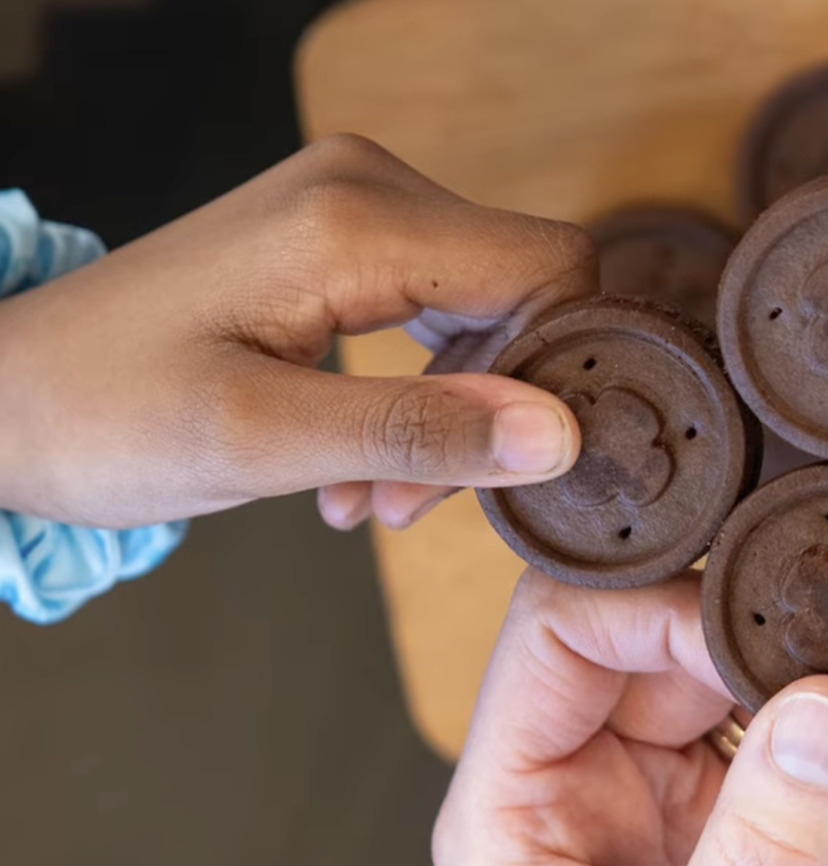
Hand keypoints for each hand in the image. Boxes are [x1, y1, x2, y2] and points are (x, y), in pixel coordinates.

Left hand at [0, 134, 588, 530]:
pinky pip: (438, 308)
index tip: (498, 467)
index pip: (547, 266)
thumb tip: (559, 433)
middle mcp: (366, 188)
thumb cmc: (99, 416)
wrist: (2, 394)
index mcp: (354, 222)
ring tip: (370, 494)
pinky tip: (362, 458)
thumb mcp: (259, 441)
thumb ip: (416, 433)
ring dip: (453, 412)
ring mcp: (354, 208)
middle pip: (521, 289)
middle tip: (403, 502)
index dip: (553, 371)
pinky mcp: (342, 240)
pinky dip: (422, 391)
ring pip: (486, 306)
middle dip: (492, 409)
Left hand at [432, 570, 827, 865]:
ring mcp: (707, 801)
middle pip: (709, 648)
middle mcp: (615, 778)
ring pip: (803, 698)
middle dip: (822, 671)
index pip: (571, 629)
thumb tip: (825, 716)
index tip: (780, 640)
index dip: (672, 609)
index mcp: (528, 796)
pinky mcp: (788, 834)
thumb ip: (754, 852)